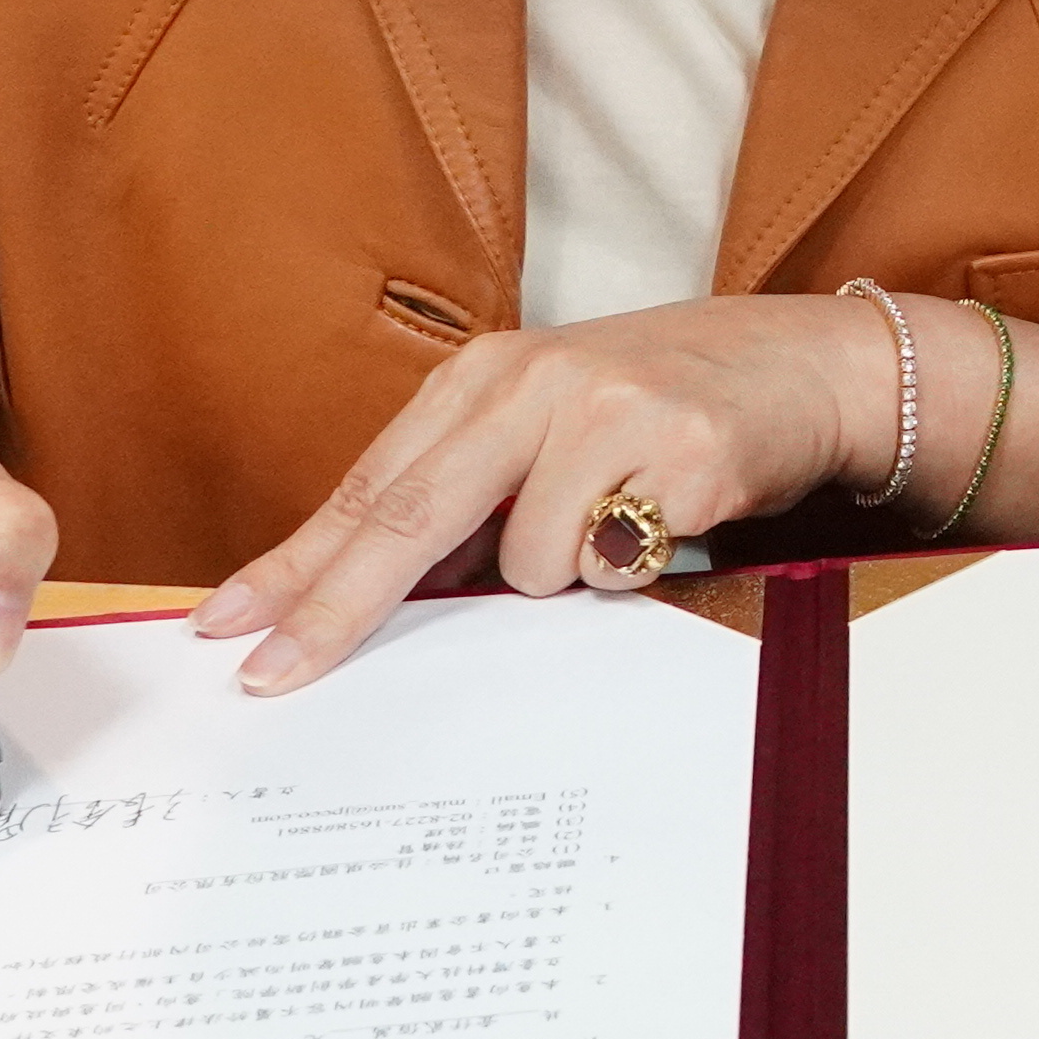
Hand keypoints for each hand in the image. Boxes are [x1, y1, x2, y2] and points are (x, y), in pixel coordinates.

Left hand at [198, 294, 894, 688]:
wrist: (807, 362)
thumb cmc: (662, 403)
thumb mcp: (547, 422)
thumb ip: (466, 490)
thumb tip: (366, 595)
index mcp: (489, 374)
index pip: (370, 485)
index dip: (298, 565)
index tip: (231, 627)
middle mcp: (538, 382)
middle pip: (409, 517)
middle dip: (338, 609)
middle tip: (277, 676)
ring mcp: (612, 414)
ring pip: (527, 563)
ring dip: (561, 573)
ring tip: (615, 526)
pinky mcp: (684, 455)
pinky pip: (617, 568)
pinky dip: (633, 567)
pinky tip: (666, 516)